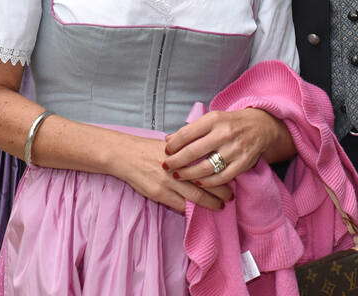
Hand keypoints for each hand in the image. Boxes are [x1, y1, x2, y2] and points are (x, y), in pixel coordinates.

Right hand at [109, 133, 232, 212]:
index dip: (221, 173)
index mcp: (183, 154)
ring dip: (210, 203)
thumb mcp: (171, 145)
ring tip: (220, 206)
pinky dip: (190, 210)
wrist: (126, 155)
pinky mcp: (159, 194)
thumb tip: (205, 154)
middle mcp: (178, 168)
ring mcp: (169, 182)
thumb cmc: (149, 148)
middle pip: (205, 182)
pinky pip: (179, 205)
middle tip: (231, 196)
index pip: (208, 165)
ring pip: (195, 197)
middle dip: (220, 191)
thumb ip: (187, 151)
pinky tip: (198, 212)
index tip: (231, 176)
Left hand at [163, 107, 289, 187]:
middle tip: (167, 167)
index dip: (174, 144)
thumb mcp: (212, 119)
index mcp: (214, 120)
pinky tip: (198, 182)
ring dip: (188, 174)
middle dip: (176, 162)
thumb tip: (168, 140)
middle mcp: (224, 134)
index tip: (166, 151)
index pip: (187, 133)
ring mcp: (234, 150)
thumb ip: (191, 130)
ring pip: (205, 167)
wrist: (261, 126)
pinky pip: (220, 178)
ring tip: (178, 176)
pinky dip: (207, 182)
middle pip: (193, 152)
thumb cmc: (231, 123)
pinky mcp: (242, 163)